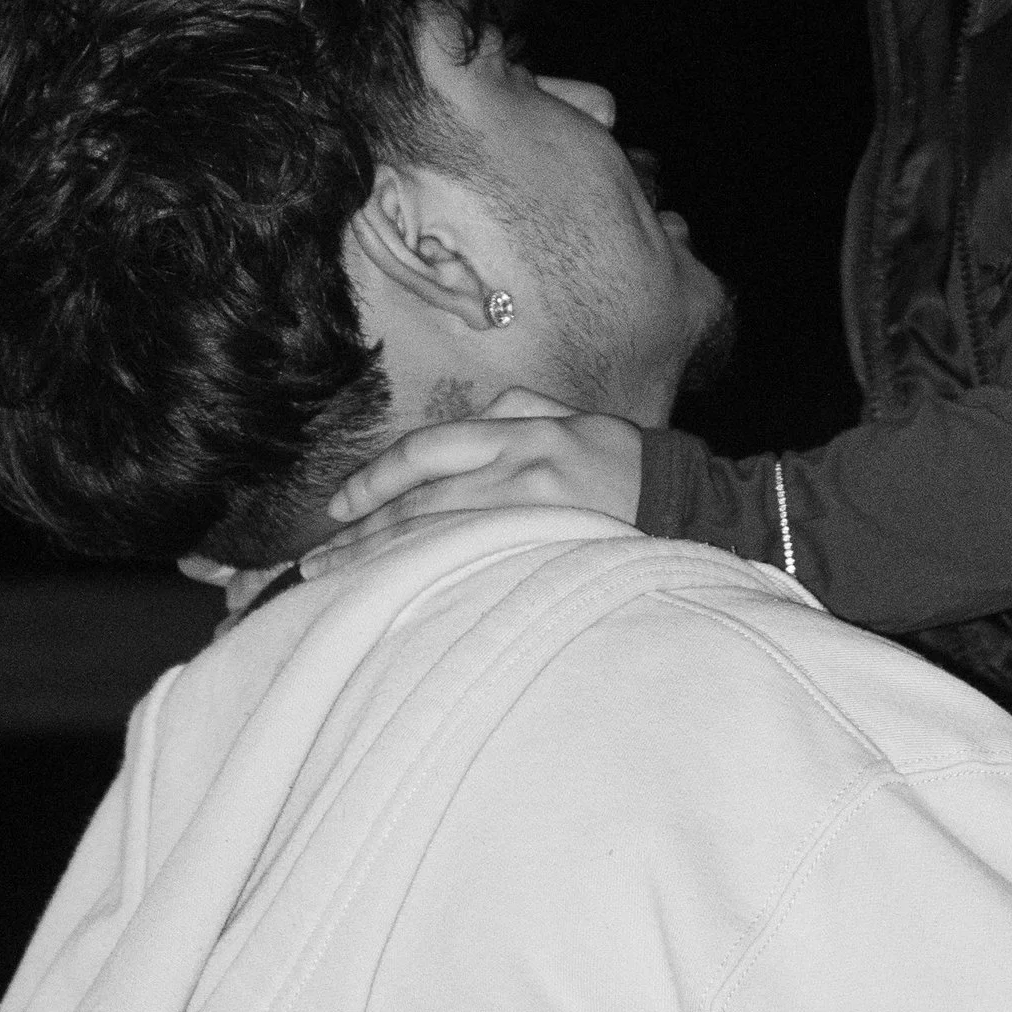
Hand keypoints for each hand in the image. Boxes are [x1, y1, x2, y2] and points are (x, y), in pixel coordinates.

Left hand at [303, 385, 643, 577]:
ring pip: (437, 536)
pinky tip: (399, 598)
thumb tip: (469, 421)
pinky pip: (474, 567)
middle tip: (315, 562)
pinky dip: (430, 581)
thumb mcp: (574, 418)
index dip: (376, 480)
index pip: (427, 450)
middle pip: (420, 500)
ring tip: (336, 584)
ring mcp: (536, 514)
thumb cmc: (630, 464)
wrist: (695, 504)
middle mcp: (522, 466)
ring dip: (380, 561)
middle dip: (361, 533)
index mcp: (522, 430)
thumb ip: (519, 412)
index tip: (339, 508)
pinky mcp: (552, 550)